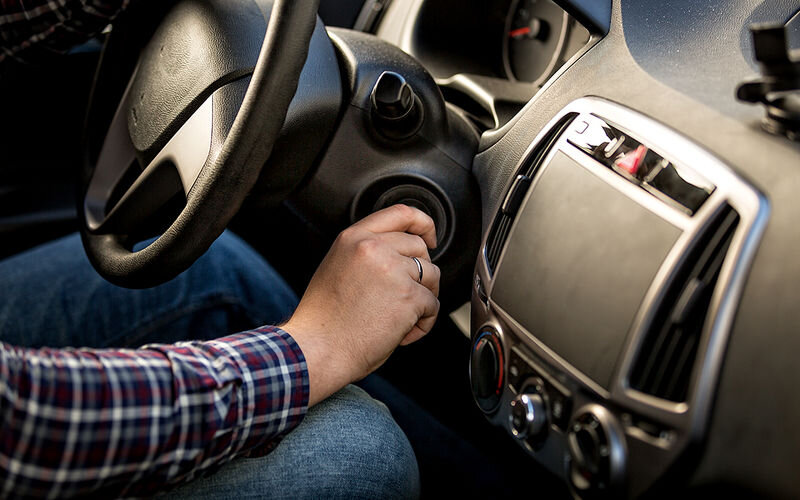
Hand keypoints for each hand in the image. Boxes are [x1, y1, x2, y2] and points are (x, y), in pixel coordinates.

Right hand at [282, 204, 440, 405]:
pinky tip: (401, 332)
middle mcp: (374, 248)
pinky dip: (423, 323)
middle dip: (420, 273)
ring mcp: (393, 270)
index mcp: (354, 238)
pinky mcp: (408, 296)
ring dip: (423, 298)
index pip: (400, 213)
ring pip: (431, 275)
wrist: (317, 349)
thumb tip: (398, 252)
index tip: (430, 237)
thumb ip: (365, 252)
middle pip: (420, 248)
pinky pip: (433, 305)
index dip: (423, 223)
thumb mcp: (337, 268)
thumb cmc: (324, 320)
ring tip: (400, 318)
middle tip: (402, 297)